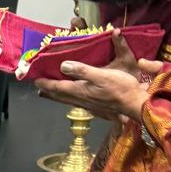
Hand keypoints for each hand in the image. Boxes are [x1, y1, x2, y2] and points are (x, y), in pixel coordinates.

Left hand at [36, 31, 159, 122]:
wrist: (135, 104)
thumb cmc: (120, 88)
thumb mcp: (101, 75)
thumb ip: (82, 70)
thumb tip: (63, 65)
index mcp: (80, 90)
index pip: (57, 87)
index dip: (45, 83)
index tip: (34, 79)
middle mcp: (81, 99)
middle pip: (59, 95)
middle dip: (47, 90)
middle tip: (37, 85)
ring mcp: (88, 104)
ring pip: (67, 99)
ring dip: (56, 95)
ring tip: (47, 92)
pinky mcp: (95, 106)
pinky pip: (75, 101)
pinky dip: (67, 97)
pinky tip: (71, 96)